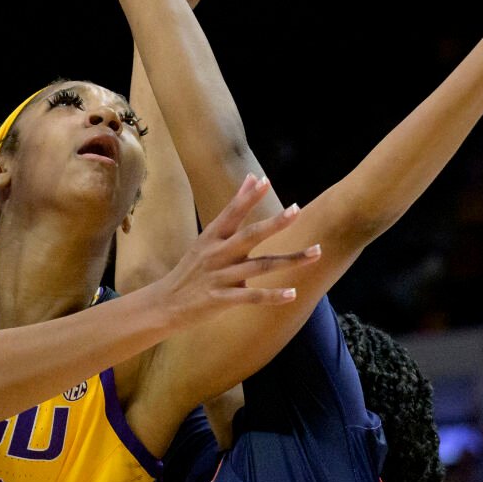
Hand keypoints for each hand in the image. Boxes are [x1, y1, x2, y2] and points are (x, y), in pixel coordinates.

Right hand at [148, 174, 319, 319]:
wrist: (165, 303)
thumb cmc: (193, 267)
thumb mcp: (207, 237)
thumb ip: (232, 210)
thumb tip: (252, 178)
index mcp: (212, 237)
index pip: (231, 213)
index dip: (247, 197)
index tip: (265, 180)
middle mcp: (216, 254)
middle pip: (249, 236)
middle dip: (274, 224)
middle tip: (296, 210)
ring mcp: (219, 277)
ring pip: (260, 267)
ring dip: (290, 260)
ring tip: (316, 252)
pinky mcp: (221, 300)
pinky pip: (251, 297)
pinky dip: (272, 296)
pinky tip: (293, 293)